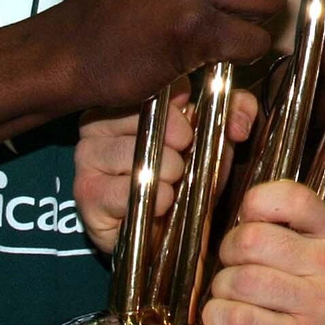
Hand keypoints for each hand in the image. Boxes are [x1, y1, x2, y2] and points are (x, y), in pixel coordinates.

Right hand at [73, 80, 258, 254]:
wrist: (165, 237)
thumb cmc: (186, 177)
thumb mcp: (215, 139)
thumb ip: (235, 113)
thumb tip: (237, 122)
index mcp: (124, 99)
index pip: (155, 87)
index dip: (183, 111)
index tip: (192, 130)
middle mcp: (96, 123)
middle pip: (146, 119)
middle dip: (178, 142)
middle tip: (184, 160)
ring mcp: (87, 158)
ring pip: (136, 153)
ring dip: (168, 171)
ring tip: (174, 182)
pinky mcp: (87, 194)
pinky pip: (123, 190)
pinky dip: (153, 197)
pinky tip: (162, 202)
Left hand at [203, 180, 324, 324]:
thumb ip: (300, 238)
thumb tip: (241, 228)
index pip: (289, 197)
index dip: (255, 205)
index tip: (249, 225)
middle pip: (250, 239)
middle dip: (227, 254)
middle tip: (233, 270)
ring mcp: (313, 305)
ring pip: (240, 279)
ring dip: (221, 292)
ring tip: (230, 301)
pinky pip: (239, 318)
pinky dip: (219, 318)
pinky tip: (224, 323)